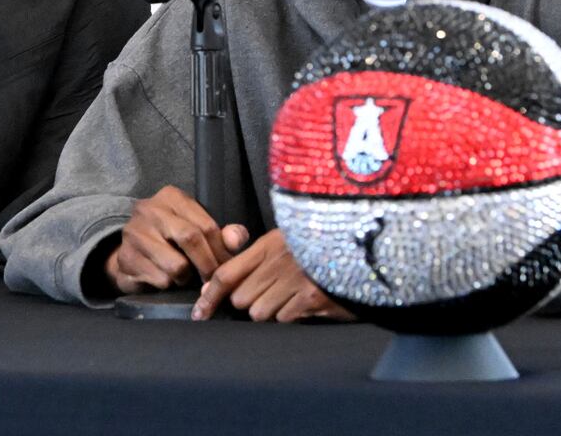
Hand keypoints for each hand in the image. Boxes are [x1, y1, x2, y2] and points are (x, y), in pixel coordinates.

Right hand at [106, 185, 249, 292]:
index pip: (206, 225)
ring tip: (183, 276)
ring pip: (176, 264)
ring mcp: (134, 233)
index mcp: (171, 197)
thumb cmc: (169, 240)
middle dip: (207, 265)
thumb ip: (221, 234)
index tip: (227, 268)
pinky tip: (165, 278)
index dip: (222, 251)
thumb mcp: (196, 230)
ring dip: (185, 278)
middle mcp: (149, 209)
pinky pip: (160, 279)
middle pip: (191, 239)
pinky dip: (168, 284)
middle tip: (212, 280)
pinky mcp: (125, 257)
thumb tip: (236, 240)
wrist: (130, 252)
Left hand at [191, 228, 353, 322]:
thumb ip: (252, 261)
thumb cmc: (317, 246)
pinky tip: (305, 302)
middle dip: (249, 302)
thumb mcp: (283, 242)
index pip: (227, 273)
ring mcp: (295, 281)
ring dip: (271, 310)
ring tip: (290, 295)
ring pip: (260, 313)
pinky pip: (284, 319)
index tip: (200, 313)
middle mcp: (278, 263)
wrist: (360, 246)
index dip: (209, 296)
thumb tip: (214, 286)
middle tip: (269, 292)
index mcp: (268, 245)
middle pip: (241, 299)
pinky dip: (291, 316)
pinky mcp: (312, 299)